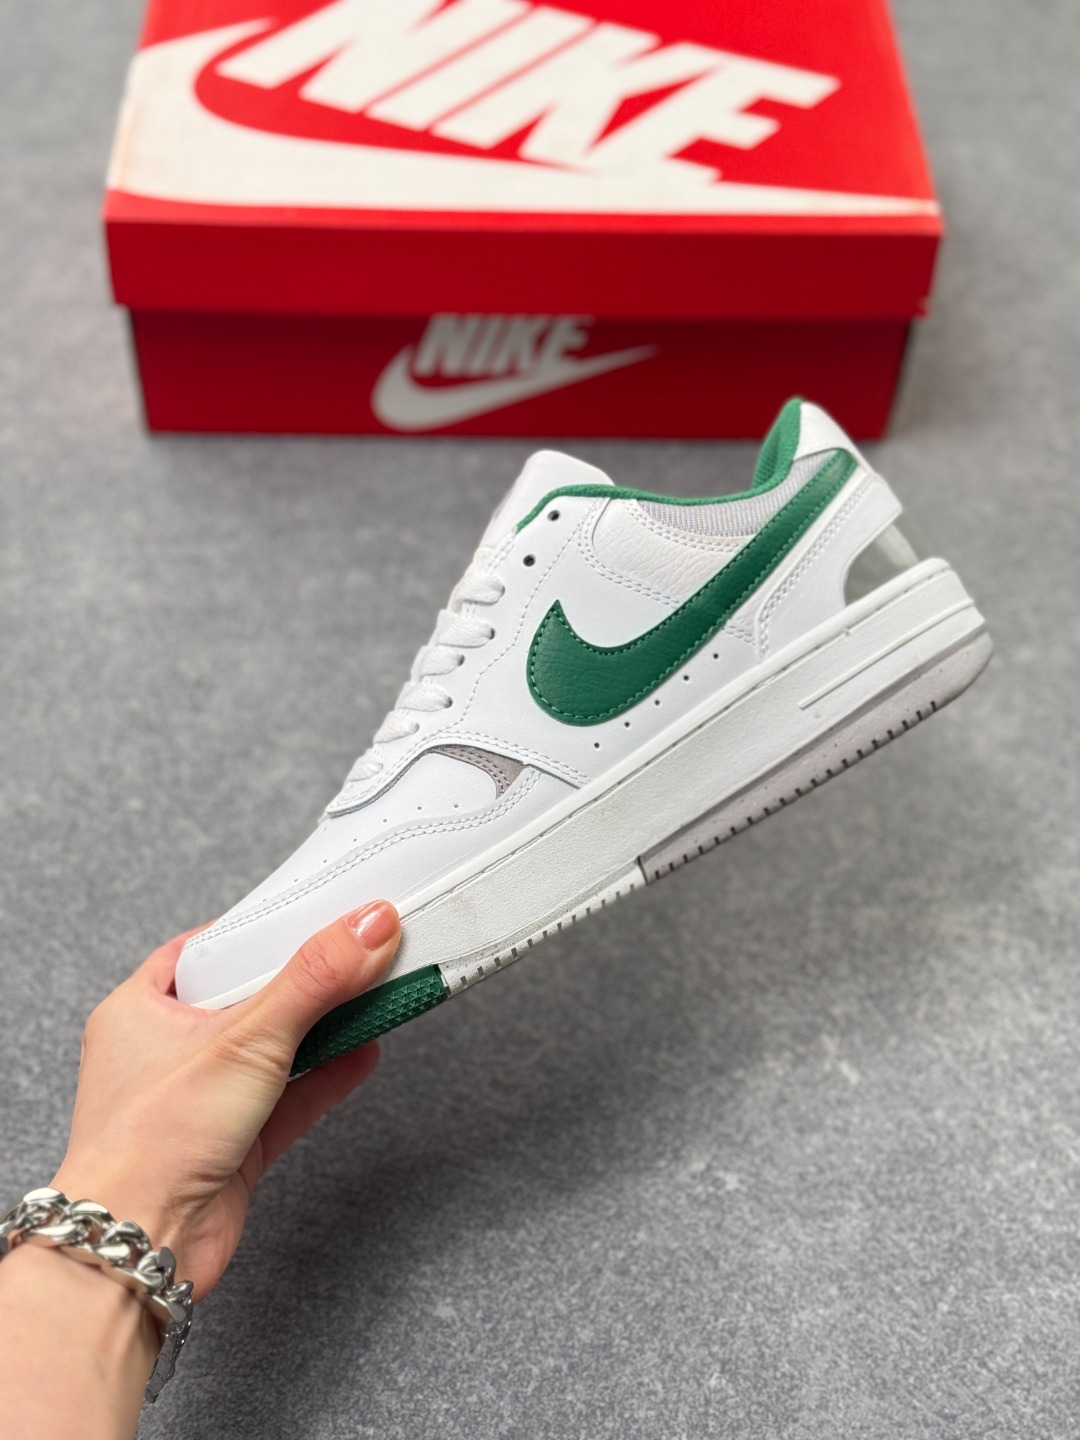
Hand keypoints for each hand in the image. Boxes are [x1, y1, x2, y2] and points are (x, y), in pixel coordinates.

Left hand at [50, 900, 399, 1298]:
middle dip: (304, 978)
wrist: (139, 1249)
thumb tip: (368, 925)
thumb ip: (315, 978)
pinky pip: (289, 1097)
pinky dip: (328, 1075)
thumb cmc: (151, 1143)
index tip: (312, 913)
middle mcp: (167, 1052)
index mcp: (141, 1009)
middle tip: (355, 949)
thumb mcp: (246, 1037)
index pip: (207, 949)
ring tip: (373, 992)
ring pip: (274, 1048)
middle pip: (249, 996)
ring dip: (324, 1026)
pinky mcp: (233, 1145)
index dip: (260, 930)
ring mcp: (201, 1100)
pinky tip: (365, 1051)